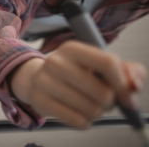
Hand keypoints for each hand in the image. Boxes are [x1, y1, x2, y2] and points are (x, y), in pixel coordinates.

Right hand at [9, 40, 145, 128]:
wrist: (36, 79)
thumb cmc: (73, 73)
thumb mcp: (97, 65)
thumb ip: (126, 71)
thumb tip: (135, 85)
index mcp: (72, 49)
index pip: (108, 63)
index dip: (123, 83)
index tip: (127, 96)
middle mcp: (56, 62)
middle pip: (103, 92)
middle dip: (110, 102)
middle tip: (102, 99)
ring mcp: (45, 82)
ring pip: (92, 110)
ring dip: (97, 113)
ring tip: (87, 104)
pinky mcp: (40, 101)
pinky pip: (78, 121)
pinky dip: (84, 121)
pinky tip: (76, 111)